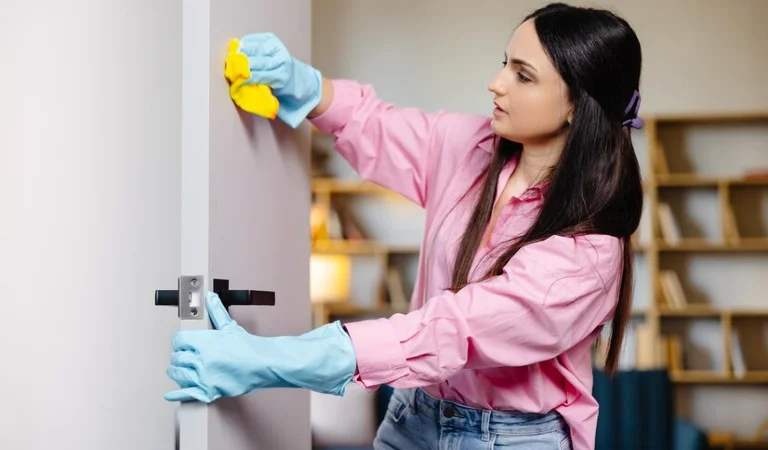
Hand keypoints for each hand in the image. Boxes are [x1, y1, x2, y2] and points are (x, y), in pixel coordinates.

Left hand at [164, 292, 356, 402]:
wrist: (264, 364)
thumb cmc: (249, 347)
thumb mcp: (230, 327)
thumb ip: (216, 311)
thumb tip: (210, 297)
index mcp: (203, 341)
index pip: (178, 340)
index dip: (179, 341)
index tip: (181, 343)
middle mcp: (200, 359)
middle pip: (176, 357)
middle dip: (179, 357)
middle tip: (183, 357)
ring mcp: (203, 377)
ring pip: (178, 374)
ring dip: (178, 372)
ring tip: (182, 370)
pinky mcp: (208, 391)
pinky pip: (185, 394)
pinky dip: (177, 395)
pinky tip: (171, 395)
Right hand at [234, 32, 322, 127]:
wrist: (303, 81)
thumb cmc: (284, 93)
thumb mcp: (275, 98)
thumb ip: (260, 94)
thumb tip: (240, 89)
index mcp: (282, 77)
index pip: (258, 76)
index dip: (244, 78)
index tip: (234, 80)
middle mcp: (281, 60)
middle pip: (255, 61)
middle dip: (241, 65)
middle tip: (230, 69)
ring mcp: (277, 48)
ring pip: (254, 48)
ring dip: (241, 53)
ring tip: (232, 58)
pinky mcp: (273, 40)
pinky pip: (256, 39)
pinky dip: (246, 44)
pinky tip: (240, 49)